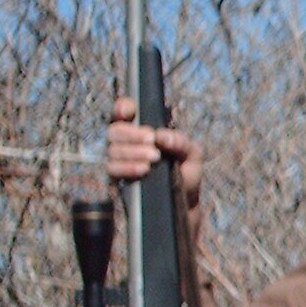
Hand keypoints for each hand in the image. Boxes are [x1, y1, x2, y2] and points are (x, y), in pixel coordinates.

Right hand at [105, 96, 204, 210]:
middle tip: (152, 141)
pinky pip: (112, 169)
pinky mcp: (117, 177)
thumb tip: (161, 137)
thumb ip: (181, 141)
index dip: (122, 107)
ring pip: (113, 150)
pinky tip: (143, 169)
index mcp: (143, 129)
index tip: (130, 112)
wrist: (184, 199)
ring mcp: (120, 160)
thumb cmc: (186, 171)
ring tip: (153, 158)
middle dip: (132, 134)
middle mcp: (128, 142)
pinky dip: (128, 167)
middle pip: (114, 130)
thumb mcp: (192, 154)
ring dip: (133, 152)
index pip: (124, 112)